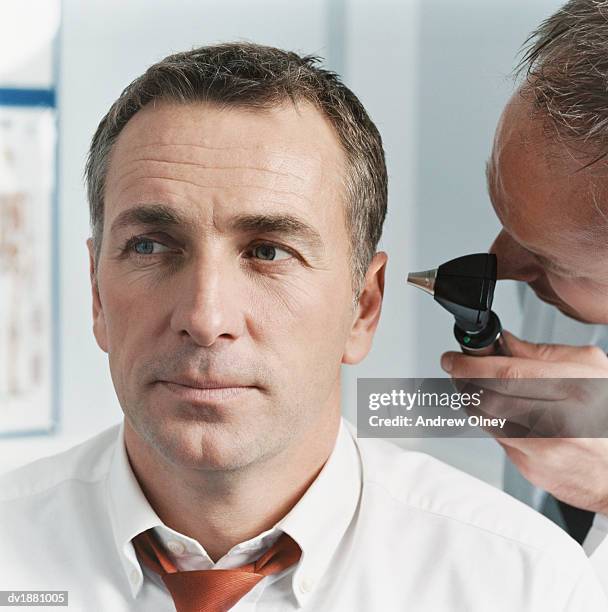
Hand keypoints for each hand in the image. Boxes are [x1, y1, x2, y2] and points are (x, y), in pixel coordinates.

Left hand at [441, 331, 607, 513]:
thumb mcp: (591, 369)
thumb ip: (543, 352)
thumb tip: (504, 342)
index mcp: (572, 390)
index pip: (503, 373)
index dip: (469, 364)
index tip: (454, 358)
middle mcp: (554, 422)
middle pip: (486, 397)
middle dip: (462, 379)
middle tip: (456, 368)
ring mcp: (540, 450)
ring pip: (483, 418)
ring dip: (469, 398)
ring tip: (471, 385)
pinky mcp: (529, 468)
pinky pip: (496, 438)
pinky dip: (488, 420)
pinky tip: (496, 410)